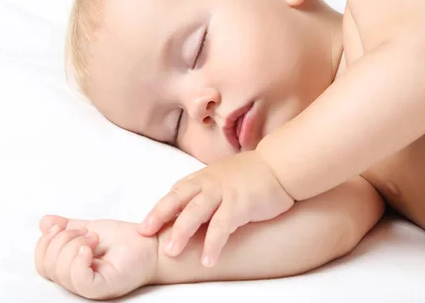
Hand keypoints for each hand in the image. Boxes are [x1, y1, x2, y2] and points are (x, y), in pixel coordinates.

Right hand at [34, 215, 157, 299]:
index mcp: (70, 267)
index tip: (61, 226)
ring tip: (94, 238)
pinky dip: (78, 260)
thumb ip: (68, 227)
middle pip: (46, 267)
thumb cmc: (126, 240)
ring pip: (60, 272)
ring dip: (73, 245)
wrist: (151, 242)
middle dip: (61, 241)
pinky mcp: (102, 288)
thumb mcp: (90, 228)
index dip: (45, 243)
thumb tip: (44, 223)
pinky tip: (89, 248)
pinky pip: (79, 280)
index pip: (42, 262)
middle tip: (87, 233)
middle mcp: (76, 280)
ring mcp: (88, 287)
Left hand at [138, 150, 293, 266]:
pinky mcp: (240, 204)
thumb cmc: (251, 175)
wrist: (280, 165)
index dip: (159, 210)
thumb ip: (205, 193)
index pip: (175, 194)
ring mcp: (223, 192)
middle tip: (145, 233)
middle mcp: (208, 184)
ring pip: (196, 212)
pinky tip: (207, 260)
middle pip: (178, 199)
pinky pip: (222, 226)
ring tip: (171, 252)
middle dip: (160, 216)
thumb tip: (189, 213)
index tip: (144, 226)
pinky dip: (213, 243)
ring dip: (182, 231)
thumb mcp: (222, 180)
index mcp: (202, 179)